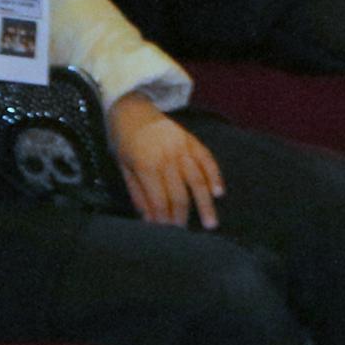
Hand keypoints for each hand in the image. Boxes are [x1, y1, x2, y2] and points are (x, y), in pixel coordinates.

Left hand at [110, 98, 221, 227]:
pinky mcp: (192, 141)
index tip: (167, 234)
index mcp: (146, 164)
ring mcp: (183, 147)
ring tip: (211, 223)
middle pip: (180, 193)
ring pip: (198, 179)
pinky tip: (219, 193)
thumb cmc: (125, 142)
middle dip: (182, 216)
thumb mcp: (124, 168)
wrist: (133, 109)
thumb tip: (149, 220)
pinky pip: (207, 160)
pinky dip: (215, 176)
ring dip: (205, 203)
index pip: (159, 199)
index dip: (164, 218)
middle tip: (185, 234)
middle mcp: (167, 157)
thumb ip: (138, 194)